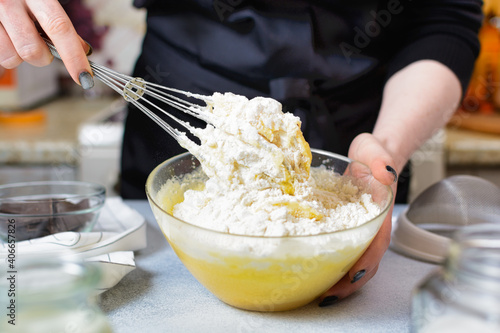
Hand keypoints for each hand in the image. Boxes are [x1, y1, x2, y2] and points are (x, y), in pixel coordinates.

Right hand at [0, 0, 92, 87]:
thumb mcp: (41, 1)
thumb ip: (60, 25)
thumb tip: (83, 51)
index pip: (59, 27)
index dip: (73, 56)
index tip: (84, 76)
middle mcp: (10, 1)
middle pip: (33, 50)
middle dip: (43, 58)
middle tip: (42, 48)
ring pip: (12, 57)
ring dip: (20, 56)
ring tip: (18, 39)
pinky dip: (5, 53)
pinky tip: (7, 38)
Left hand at [318, 132, 397, 306]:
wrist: (369, 156)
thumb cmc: (373, 154)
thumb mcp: (375, 149)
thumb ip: (381, 159)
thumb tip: (386, 173)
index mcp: (379, 212)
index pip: (377, 242)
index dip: (367, 261)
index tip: (352, 275)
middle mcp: (371, 226)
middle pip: (367, 260)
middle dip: (350, 281)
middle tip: (327, 295)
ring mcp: (359, 229)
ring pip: (355, 259)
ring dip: (341, 279)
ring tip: (319, 292)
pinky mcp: (346, 227)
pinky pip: (342, 249)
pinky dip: (332, 264)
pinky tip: (315, 271)